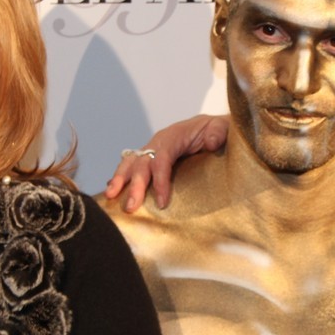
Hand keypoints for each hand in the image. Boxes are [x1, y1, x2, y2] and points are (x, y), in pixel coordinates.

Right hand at [104, 115, 228, 210]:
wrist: (214, 127)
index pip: (161, 159)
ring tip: (111, 196)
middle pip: (141, 163)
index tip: (162, 202)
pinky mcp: (150, 158)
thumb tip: (211, 142)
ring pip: (131, 163)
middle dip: (135, 185)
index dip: (160, 180)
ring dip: (120, 180)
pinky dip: (121, 178)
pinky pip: (132, 166)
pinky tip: (113, 191)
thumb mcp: (222, 128)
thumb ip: (217, 133)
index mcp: (173, 136)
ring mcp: (152, 149)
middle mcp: (158, 142)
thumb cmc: (217, 131)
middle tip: (131, 207)